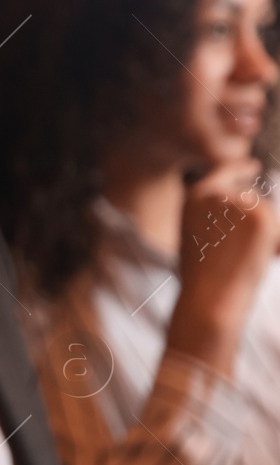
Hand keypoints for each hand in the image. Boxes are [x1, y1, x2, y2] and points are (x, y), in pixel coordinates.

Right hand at [169, 159, 278, 372]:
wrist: (210, 299)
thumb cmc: (203, 279)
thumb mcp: (199, 237)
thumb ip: (217, 216)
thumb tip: (252, 202)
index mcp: (192, 198)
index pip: (221, 172)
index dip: (238, 169)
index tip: (253, 166)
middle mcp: (213, 194)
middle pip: (251, 198)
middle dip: (258, 223)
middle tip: (243, 253)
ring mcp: (238, 202)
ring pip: (266, 213)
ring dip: (265, 236)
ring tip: (245, 258)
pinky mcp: (261, 216)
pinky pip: (277, 227)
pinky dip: (275, 244)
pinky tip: (259, 257)